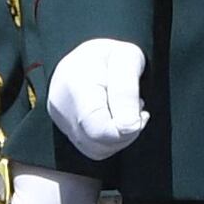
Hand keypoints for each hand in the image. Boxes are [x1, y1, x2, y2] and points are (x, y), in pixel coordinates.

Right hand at [48, 39, 148, 161]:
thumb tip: (129, 126)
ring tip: (126, 111)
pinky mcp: (64, 128)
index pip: (99, 129)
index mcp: (74, 83)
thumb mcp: (127, 57)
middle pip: (98, 143)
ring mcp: (60, 119)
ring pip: (96, 150)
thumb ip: (127, 90)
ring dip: (119, 137)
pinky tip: (116, 118)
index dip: (127, 129)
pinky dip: (109, 139)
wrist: (90, 53)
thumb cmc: (112, 53)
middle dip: (126, 132)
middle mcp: (60, 105)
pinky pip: (91, 147)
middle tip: (138, 108)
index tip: (143, 112)